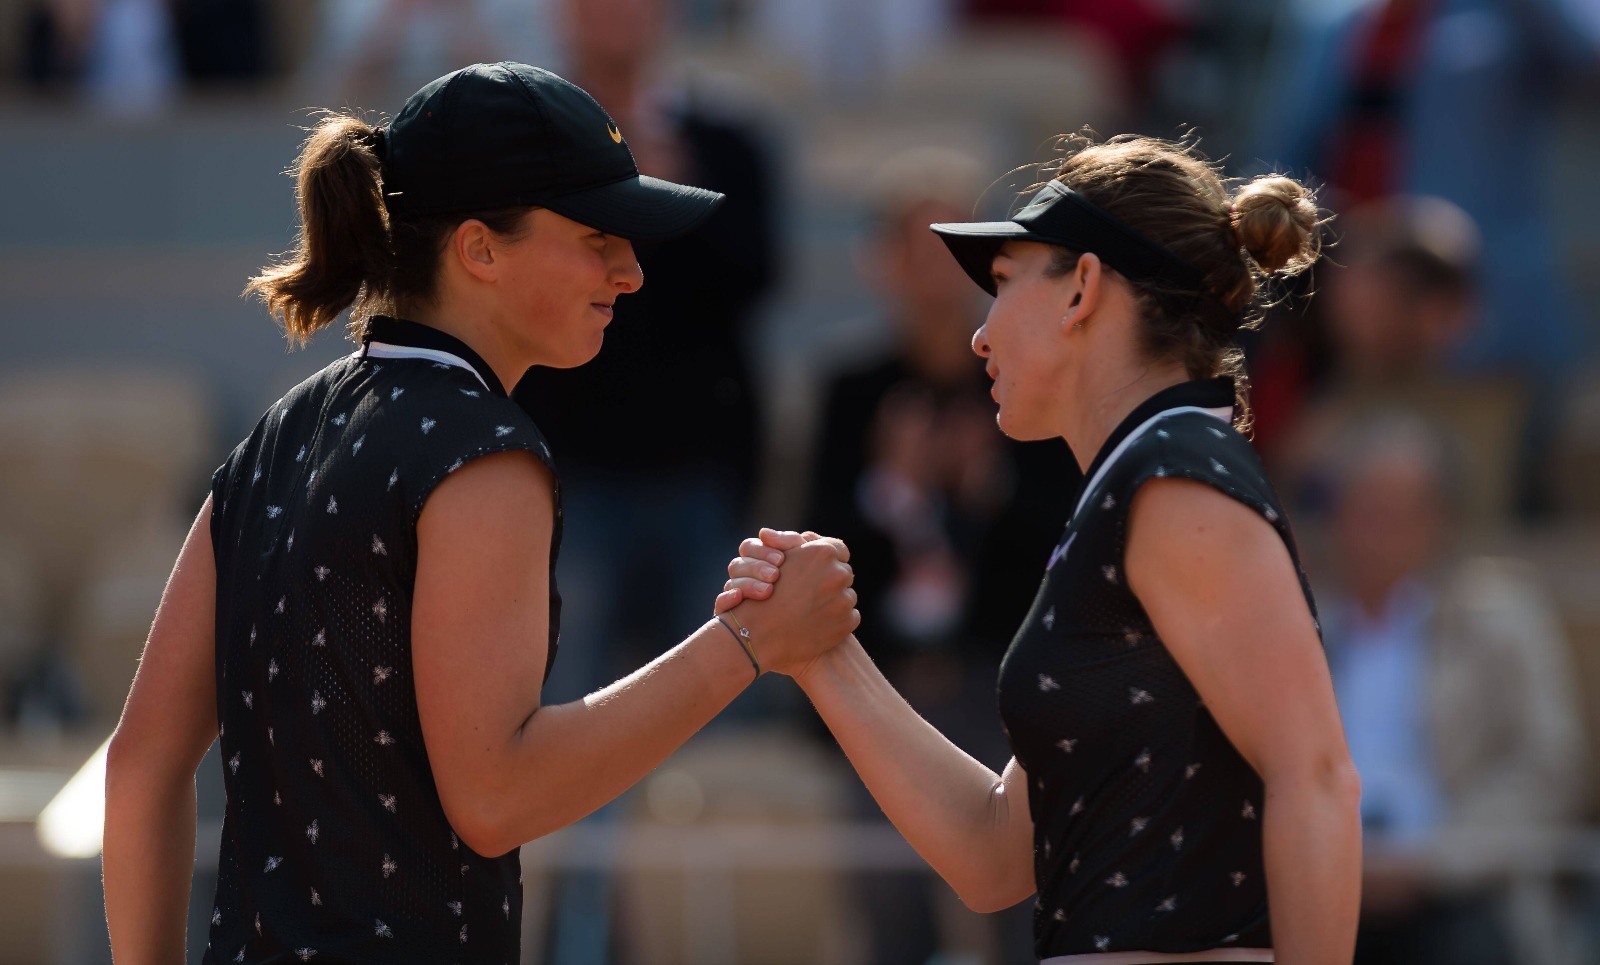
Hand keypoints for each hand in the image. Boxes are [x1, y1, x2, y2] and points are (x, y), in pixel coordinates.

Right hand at [714, 528, 815, 612]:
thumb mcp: (816, 581)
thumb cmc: (815, 614)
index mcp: (762, 567)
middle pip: (739, 560)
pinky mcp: (730, 621)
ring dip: (747, 583)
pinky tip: (738, 598)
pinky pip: (720, 605)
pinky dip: (727, 599)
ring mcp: (737, 600)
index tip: (784, 557)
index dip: (766, 547)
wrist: (814, 653)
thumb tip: (802, 538)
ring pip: (731, 581)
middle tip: (776, 574)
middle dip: (758, 565)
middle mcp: (746, 580)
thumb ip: (808, 556)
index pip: (751, 546)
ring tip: (767, 591)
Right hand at [715, 529, 856, 677]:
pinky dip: (837, 621)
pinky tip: (817, 623)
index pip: (839, 550)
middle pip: (844, 573)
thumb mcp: (780, 559)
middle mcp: (837, 573)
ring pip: (847, 596)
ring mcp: (844, 599)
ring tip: (810, 610)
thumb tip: (808, 539)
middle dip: (830, 581)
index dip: (828, 560)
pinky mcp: (847, 622)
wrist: (759, 633)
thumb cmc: (764, 593)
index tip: (816, 571)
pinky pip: (850, 616)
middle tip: (810, 593)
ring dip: (834, 601)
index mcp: (823, 553)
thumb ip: (800, 547)